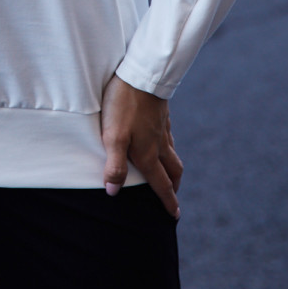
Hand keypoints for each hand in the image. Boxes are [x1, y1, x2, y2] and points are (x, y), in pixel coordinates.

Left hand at [100, 73, 182, 217]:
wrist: (143, 72)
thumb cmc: (124, 105)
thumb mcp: (113, 136)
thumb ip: (114, 165)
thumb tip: (113, 191)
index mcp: (148, 154)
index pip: (160, 184)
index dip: (167, 201)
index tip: (174, 216)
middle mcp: (159, 143)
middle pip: (173, 171)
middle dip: (174, 187)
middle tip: (173, 197)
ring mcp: (162, 127)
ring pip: (172, 153)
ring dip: (172, 167)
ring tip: (168, 172)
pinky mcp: (161, 113)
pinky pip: (168, 135)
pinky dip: (168, 146)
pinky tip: (161, 140)